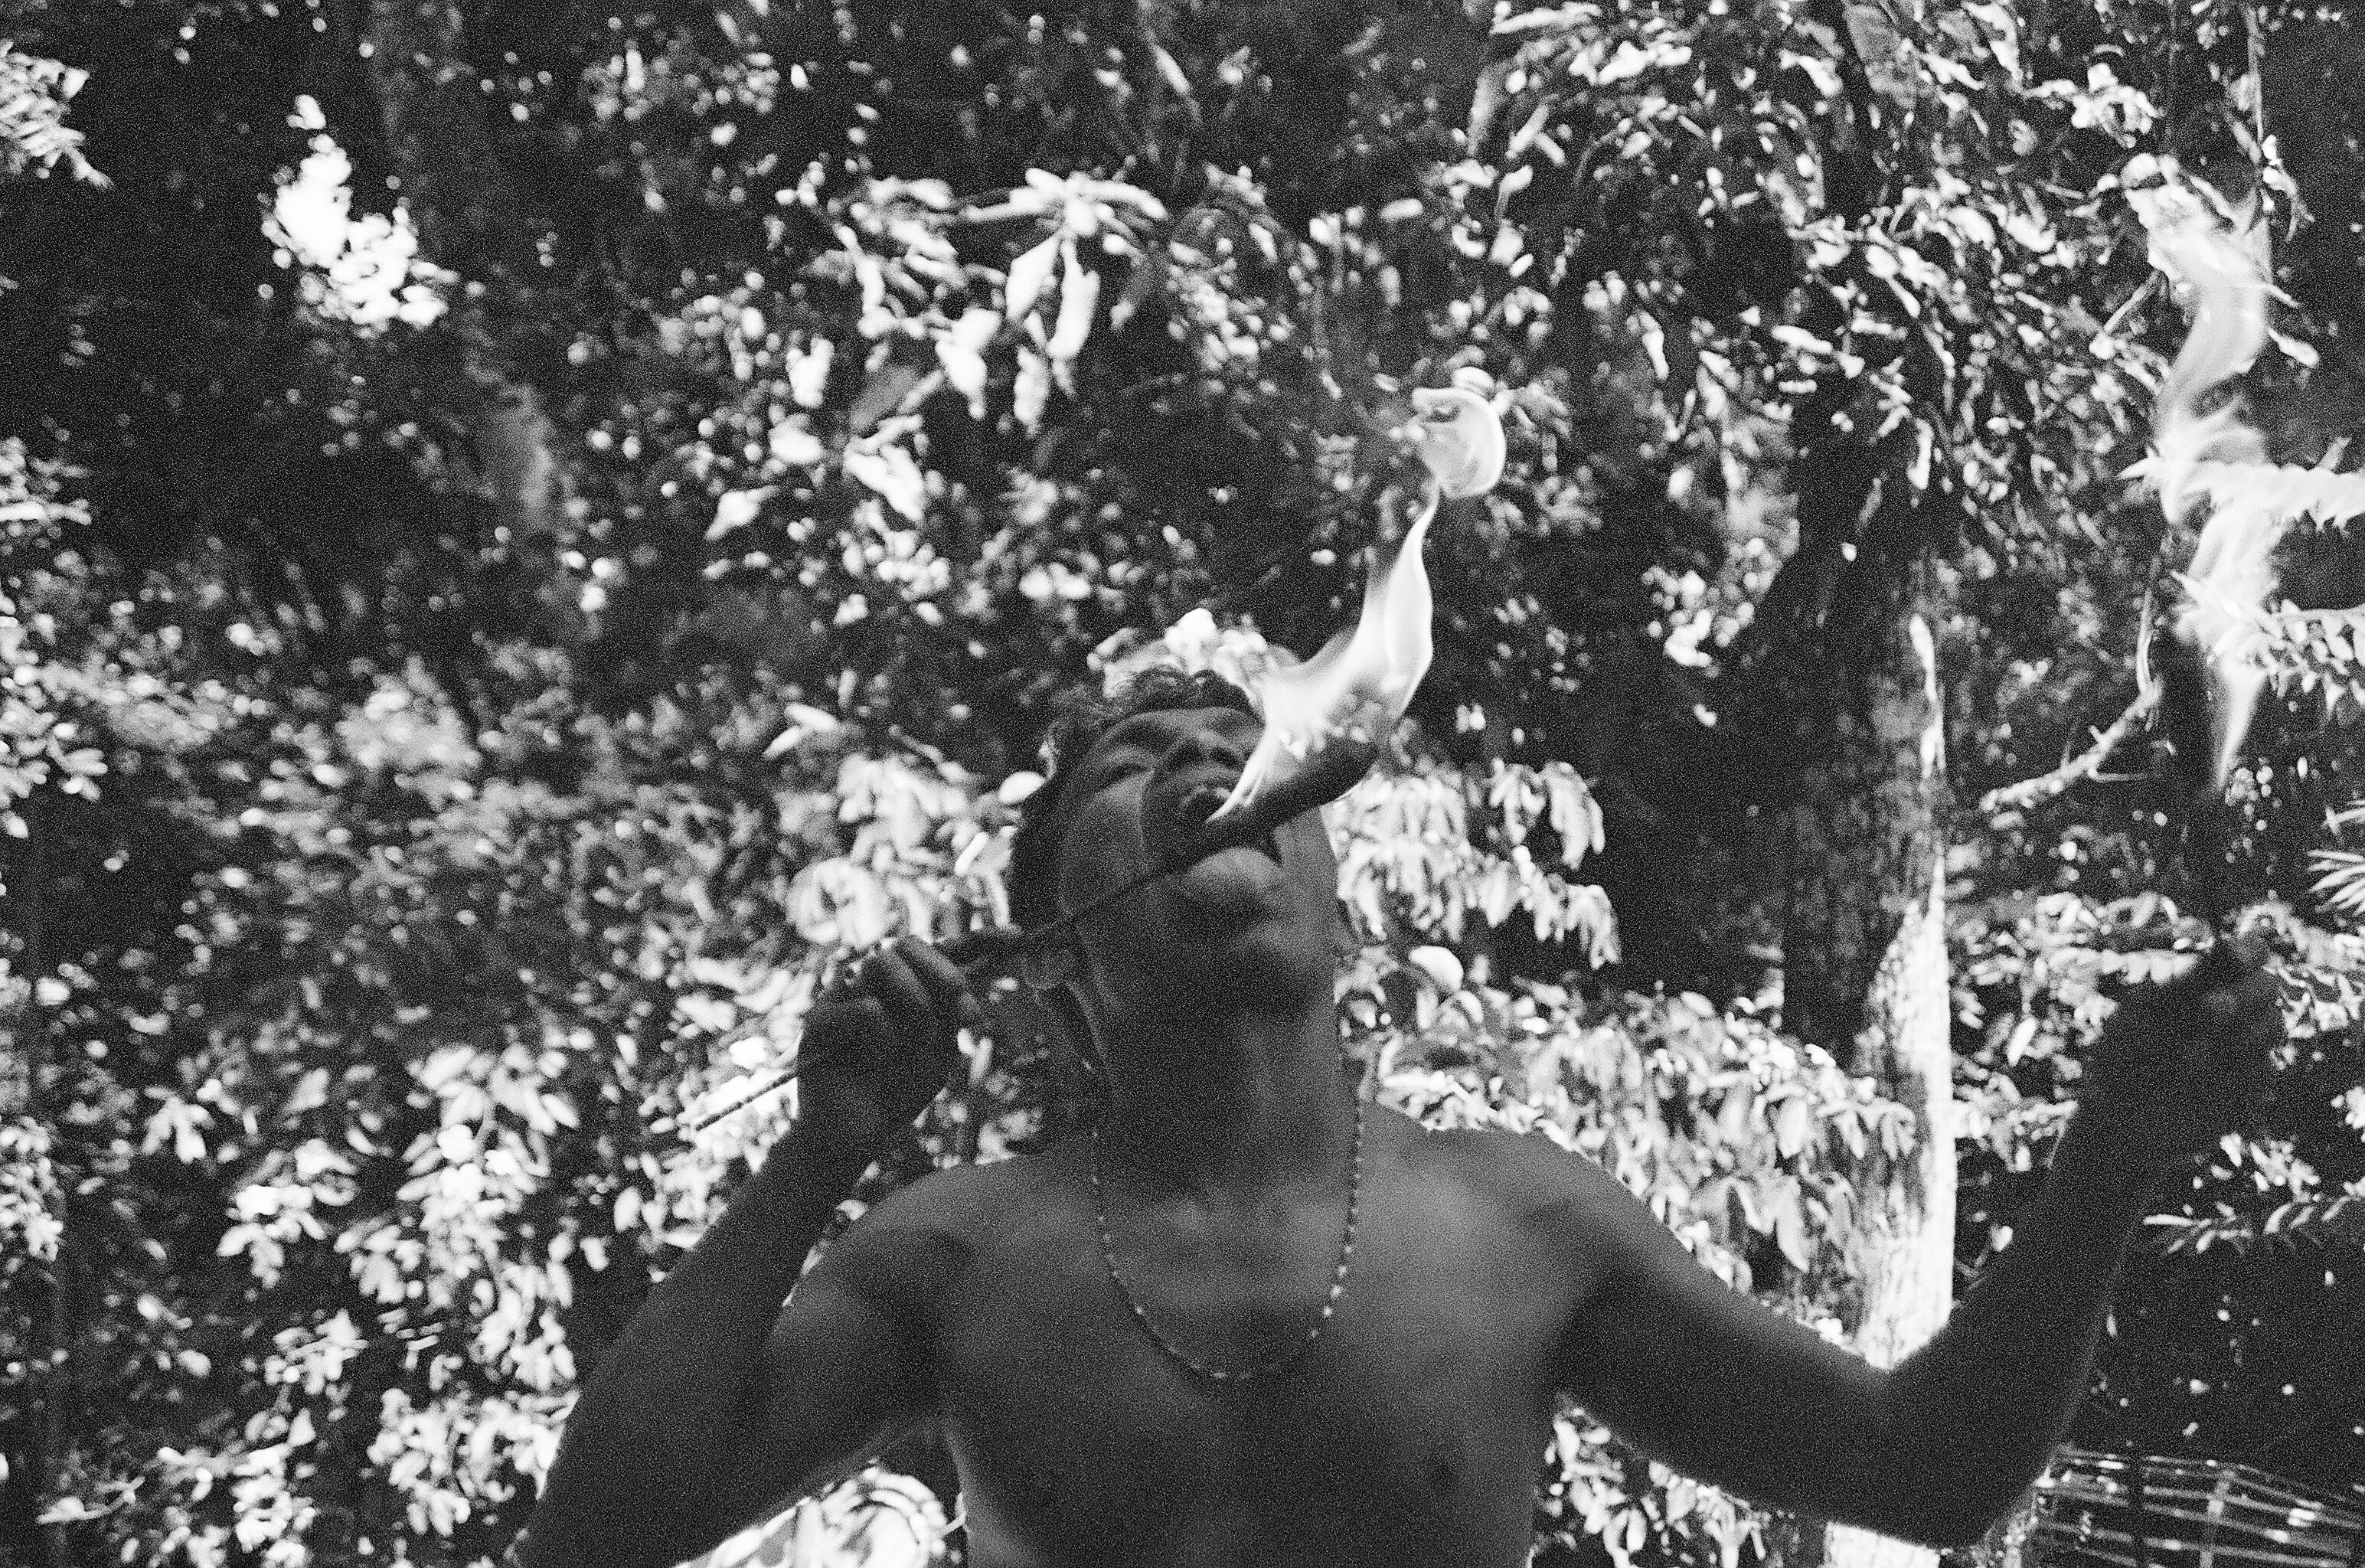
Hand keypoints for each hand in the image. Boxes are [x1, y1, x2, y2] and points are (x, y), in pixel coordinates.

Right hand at [797, 937, 977, 1161]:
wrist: (855, 1136)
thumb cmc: (896, 1091)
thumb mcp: (939, 1051)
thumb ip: (951, 1013)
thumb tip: (970, 985)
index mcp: (907, 986)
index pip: (941, 950)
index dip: (980, 938)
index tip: (1018, 935)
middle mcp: (874, 983)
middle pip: (910, 943)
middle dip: (946, 974)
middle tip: (968, 1014)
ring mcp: (844, 995)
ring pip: (884, 963)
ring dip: (915, 1006)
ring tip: (917, 1044)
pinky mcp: (819, 1017)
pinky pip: (866, 1007)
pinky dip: (883, 1037)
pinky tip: (876, 1060)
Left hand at [2082, 936, 2282, 1170]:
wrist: (2120, 1123)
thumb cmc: (2121, 1060)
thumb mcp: (2143, 1019)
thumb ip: (2187, 986)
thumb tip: (2227, 946)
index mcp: (2200, 985)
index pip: (2246, 954)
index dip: (2248, 951)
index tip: (2231, 955)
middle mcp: (2233, 1011)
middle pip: (2267, 986)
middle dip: (2241, 995)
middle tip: (2206, 1010)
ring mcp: (2246, 1047)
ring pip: (2274, 1025)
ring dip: (2240, 1035)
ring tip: (2191, 1059)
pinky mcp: (2253, 1085)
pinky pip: (2267, 1070)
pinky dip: (2238, 1073)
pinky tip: (2201, 1087)